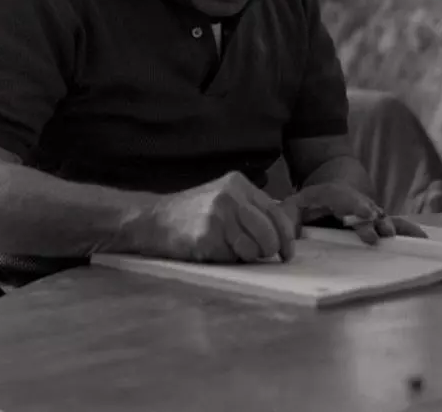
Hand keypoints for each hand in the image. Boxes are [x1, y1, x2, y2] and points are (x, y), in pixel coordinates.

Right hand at [142, 171, 296, 263]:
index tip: (287, 253)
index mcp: (238, 184)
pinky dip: (227, 258)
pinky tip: (212, 249)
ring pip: (254, 249)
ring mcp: (218, 215)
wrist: (154, 220)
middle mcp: (231, 196)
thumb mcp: (223, 198)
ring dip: (246, 256)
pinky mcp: (207, 235)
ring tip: (228, 248)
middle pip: (269, 233)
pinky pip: (232, 257)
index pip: (276, 212)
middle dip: (268, 250)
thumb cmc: (192, 214)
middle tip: (258, 254)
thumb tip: (285, 232)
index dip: (286, 237)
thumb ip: (251, 208)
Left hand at [280, 182, 426, 243]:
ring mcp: (367, 212)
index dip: (355, 206)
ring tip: (401, 237)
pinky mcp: (376, 223)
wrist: (327, 191)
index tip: (366, 215)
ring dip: (391, 226)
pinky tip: (422, 240)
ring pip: (381, 216)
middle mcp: (353, 203)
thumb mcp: (290, 207)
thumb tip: (285, 244)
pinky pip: (394, 224)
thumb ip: (286, 221)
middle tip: (381, 233)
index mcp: (330, 195)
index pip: (344, 198)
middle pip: (365, 209)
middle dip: (373, 221)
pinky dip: (408, 230)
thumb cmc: (306, 205)